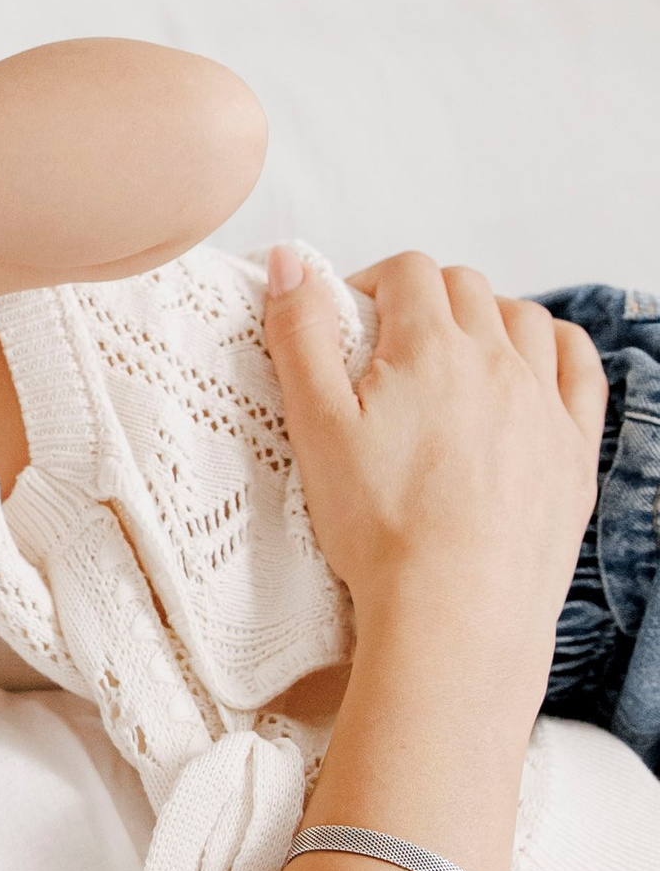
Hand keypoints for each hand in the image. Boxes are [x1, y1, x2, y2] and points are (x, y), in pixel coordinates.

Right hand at [262, 246, 603, 673]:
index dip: (373, 281)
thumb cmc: (381, 528)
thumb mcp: (315, 426)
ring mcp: (544, 404)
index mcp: (431, 348)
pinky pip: (581, 372)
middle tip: (391, 341)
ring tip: (457, 352)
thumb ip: (299, 335)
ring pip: (526, 320)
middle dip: (426, 296)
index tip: (351, 316)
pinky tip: (536, 364)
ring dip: (490, 317)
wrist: (456, 609)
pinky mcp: (573, 450)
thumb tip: (289, 261)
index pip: (408, 272)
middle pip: (466, 288)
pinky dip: (558, 350)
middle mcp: (498, 361)